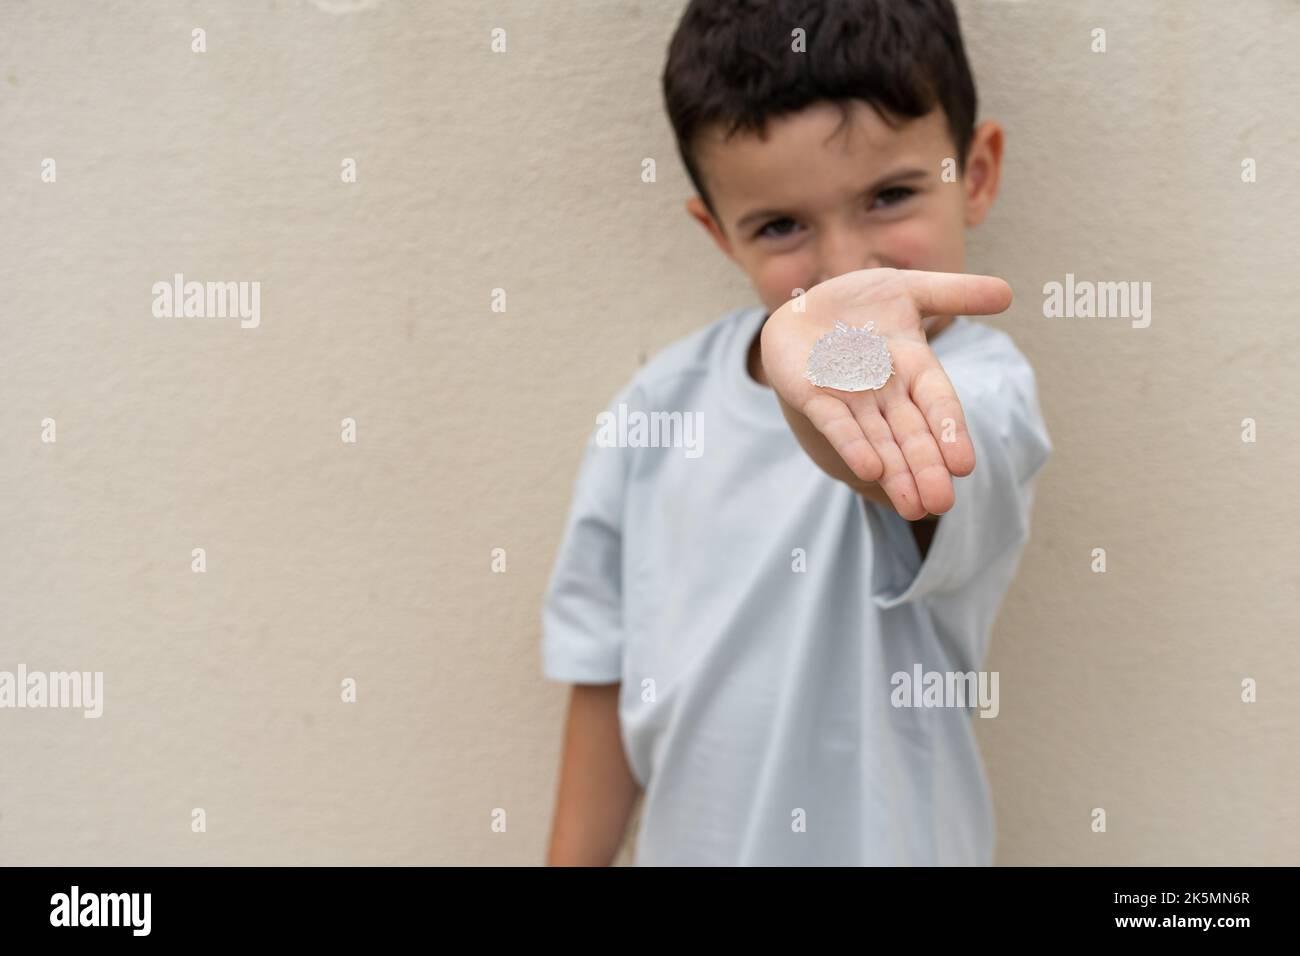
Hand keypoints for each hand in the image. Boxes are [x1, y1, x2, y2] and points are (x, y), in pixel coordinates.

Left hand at [759, 268, 1012, 519]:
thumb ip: (956, 293)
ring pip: (878, 441)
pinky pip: (835, 424)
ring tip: (912, 507)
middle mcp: (886, 394)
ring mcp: (851, 400)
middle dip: (926, 469)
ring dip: (895, 473)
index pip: (938, 404)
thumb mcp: (909, 290)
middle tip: (941, 504)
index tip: (965, 465)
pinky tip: (869, 470)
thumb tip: (1008, 292)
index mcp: (914, 369)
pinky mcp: (814, 397)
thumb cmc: (862, 304)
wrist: (804, 310)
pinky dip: (852, 445)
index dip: (950, 432)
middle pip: (911, 436)